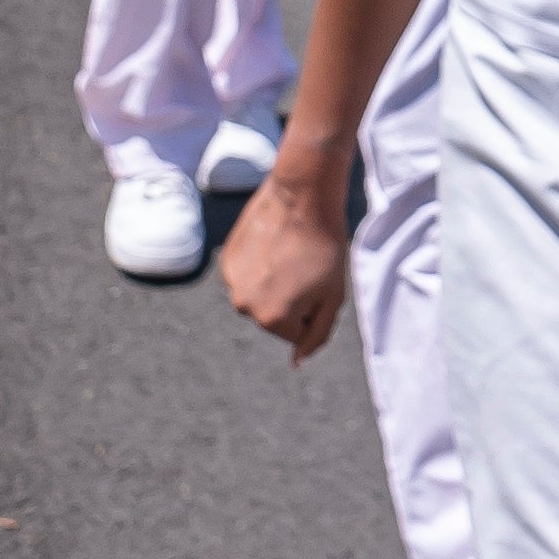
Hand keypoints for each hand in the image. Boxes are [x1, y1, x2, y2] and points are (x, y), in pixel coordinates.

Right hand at [216, 155, 350, 356]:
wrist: (302, 197)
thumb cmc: (326, 247)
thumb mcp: (333, 297)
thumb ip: (317, 335)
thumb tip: (297, 362)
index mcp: (273, 319)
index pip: (297, 332)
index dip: (314, 308)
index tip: (319, 281)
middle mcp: (245, 306)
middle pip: (275, 317)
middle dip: (292, 300)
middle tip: (305, 267)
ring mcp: (231, 283)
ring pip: (260, 297)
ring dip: (274, 284)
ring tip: (289, 254)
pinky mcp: (225, 260)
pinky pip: (246, 277)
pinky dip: (259, 268)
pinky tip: (273, 245)